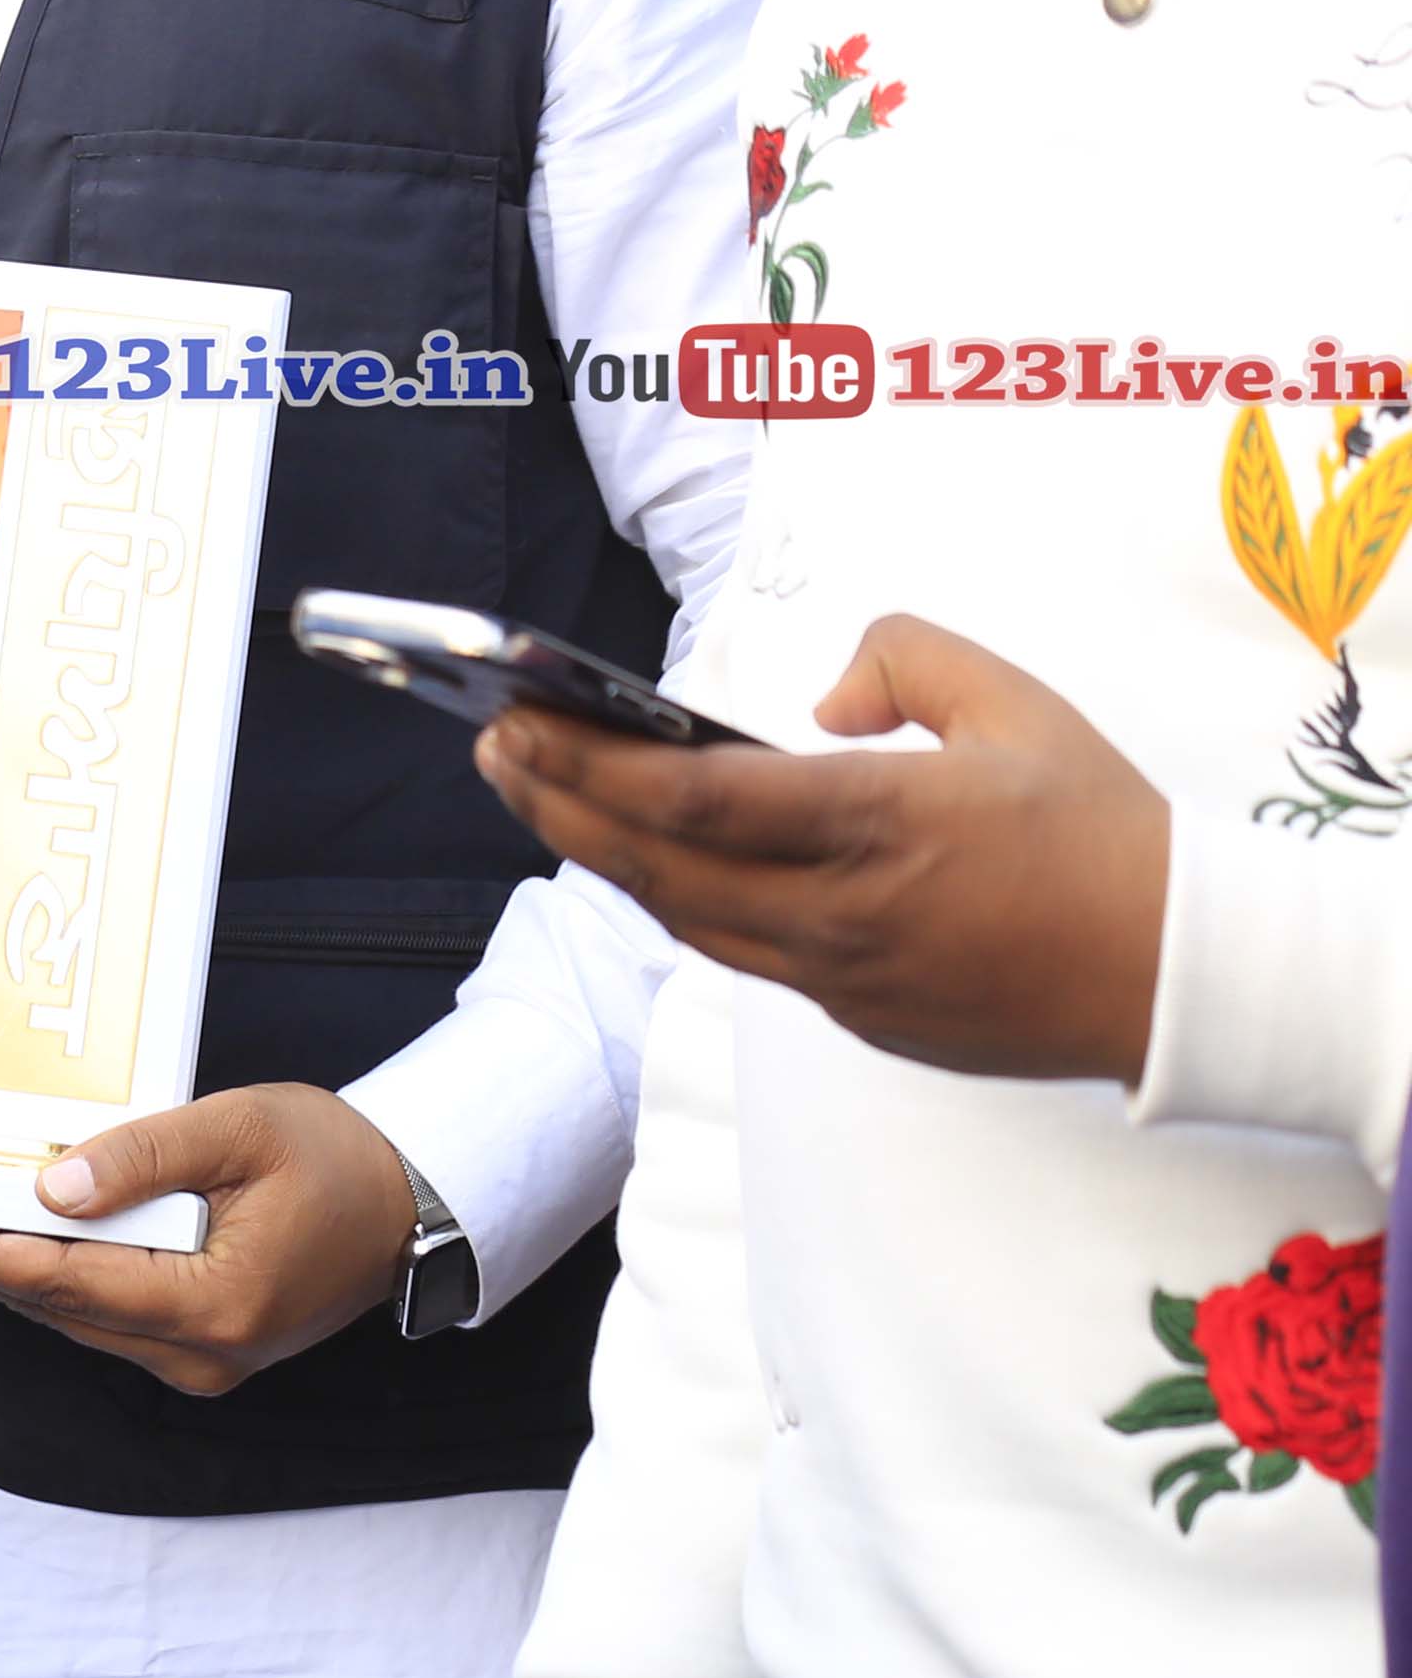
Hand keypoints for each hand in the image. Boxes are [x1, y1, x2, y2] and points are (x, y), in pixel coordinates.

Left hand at [0, 1081, 411, 1395]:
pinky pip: (102, 1315)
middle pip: (58, 1306)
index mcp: (217, 1303)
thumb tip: (51, 1185)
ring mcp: (200, 1358)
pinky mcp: (198, 1347)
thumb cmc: (337, 1159)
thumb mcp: (242, 1128)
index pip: (72, 1281)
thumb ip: (144, 1155)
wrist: (410, 1205)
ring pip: (73, 1316)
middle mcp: (202, 1351)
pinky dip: (45, 1279)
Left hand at [478, 615, 1167, 1083]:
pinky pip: (745, 956)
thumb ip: (905, 658)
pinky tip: (651, 859)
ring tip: (545, 795)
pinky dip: (682, 902)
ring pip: (689, 918)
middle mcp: (844, 912)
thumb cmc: (1106, 832)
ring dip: (606, 857)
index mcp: (878, 825)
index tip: (518, 722)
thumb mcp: (1015, 704)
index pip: (694, 800)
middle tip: (492, 749)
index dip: (588, 765)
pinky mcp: (863, 1019)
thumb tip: (821, 700)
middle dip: (558, 806)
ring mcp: (848, 978)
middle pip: (658, 865)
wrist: (1186, 978)